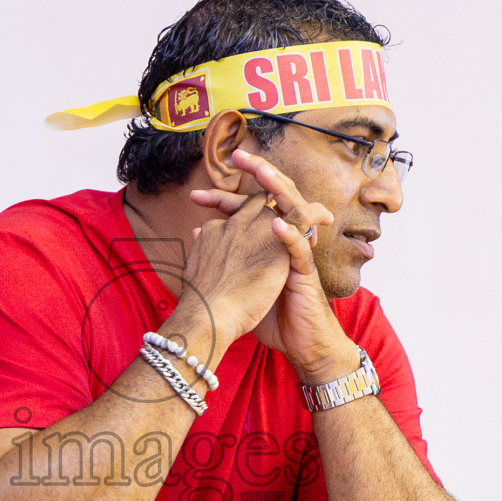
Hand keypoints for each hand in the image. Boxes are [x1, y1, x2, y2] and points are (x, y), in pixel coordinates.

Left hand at [190, 149, 355, 383]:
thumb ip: (224, 257)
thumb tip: (199, 237)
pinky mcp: (306, 274)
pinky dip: (289, 236)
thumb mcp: (244, 281)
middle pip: (273, 198)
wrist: (301, 344)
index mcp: (267, 242)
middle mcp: (285, 241)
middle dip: (257, 175)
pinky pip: (300, 251)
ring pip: (294, 211)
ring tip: (263, 174)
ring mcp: (297, 255)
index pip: (247, 210)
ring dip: (278, 190)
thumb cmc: (275, 315)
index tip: (195, 196)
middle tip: (237, 157)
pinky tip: (276, 225)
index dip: (222, 200)